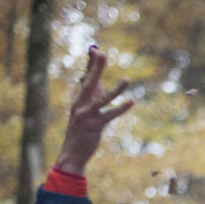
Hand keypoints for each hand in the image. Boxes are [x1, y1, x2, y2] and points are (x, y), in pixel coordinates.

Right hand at [53, 46, 133, 175]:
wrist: (72, 153)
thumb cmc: (80, 132)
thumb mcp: (84, 113)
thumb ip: (91, 98)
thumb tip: (98, 83)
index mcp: (79, 101)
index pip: (85, 78)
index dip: (91, 65)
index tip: (96, 50)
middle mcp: (81, 105)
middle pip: (90, 82)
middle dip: (97, 68)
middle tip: (102, 53)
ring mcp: (88, 115)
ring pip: (103, 99)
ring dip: (116, 89)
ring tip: (127, 80)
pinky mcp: (95, 125)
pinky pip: (110, 115)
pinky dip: (121, 108)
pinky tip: (131, 101)